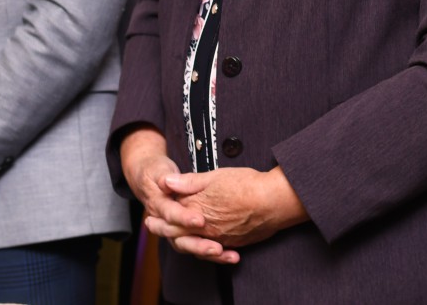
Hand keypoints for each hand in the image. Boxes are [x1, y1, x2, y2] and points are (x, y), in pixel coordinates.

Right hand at [119, 127, 212, 257]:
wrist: (148, 180)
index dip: (184, 218)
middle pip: (181, 239)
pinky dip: (215, 253)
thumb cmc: (157, 174)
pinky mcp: (190, 233)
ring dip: (207, 252)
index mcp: (160, 207)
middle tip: (216, 247)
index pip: (172, 216)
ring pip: (190, 246)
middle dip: (199, 244)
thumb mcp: (162, 172)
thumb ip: (170, 178)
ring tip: (224, 252)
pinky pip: (200, 247)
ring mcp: (179, 230)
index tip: (200, 220)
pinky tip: (231, 255)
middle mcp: (168, 223)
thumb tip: (167, 180)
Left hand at [145, 167, 307, 263]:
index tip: (152, 208)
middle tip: (152, 225)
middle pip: (178, 230)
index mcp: (198, 206)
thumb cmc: (248, 185)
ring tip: (178, 239)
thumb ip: (190, 181)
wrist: (274, 201)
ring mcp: (219, 236)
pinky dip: (206, 249)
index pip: (173, 210)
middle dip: (163, 228)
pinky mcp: (233, 242)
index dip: (161, 209)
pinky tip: (206, 245)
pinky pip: (213, 250)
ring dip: (182, 239)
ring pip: (194, 243)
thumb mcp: (216, 176)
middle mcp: (205, 226)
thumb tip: (167, 182)